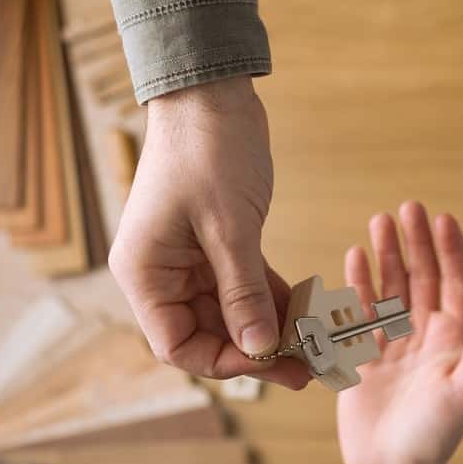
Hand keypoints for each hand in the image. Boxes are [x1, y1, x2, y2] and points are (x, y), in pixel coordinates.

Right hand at [108, 77, 308, 388]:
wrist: (213, 95)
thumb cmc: (207, 151)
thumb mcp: (229, 227)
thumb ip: (242, 291)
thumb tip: (259, 347)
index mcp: (146, 274)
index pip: (177, 346)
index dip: (223, 361)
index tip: (270, 359)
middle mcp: (163, 274)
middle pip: (209, 335)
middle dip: (257, 351)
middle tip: (307, 368)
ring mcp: (191, 262)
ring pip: (232, 315)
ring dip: (271, 330)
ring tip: (316, 349)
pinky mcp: (219, 247)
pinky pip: (247, 287)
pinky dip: (275, 301)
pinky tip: (310, 314)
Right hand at [337, 202, 462, 463]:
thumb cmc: (436, 435)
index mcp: (457, 340)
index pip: (457, 283)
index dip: (451, 250)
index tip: (442, 218)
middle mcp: (427, 335)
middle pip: (423, 277)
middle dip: (416, 243)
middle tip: (407, 208)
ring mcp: (395, 343)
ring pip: (391, 288)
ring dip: (387, 256)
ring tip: (378, 222)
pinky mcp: (364, 355)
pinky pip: (361, 311)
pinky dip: (359, 285)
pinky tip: (355, 257)